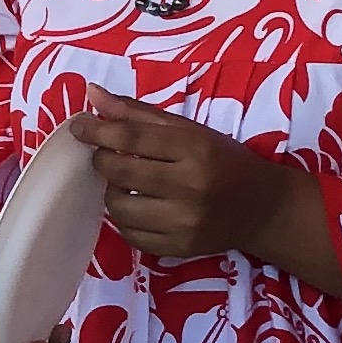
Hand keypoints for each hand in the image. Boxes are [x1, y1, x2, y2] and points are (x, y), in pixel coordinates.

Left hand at [78, 104, 316, 267]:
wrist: (262, 208)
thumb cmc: (224, 160)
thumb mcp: (189, 129)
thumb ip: (139, 114)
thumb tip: (92, 94)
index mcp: (194, 148)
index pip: (131, 139)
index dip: (97, 131)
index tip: (79, 126)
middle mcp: (189, 186)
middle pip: (120, 173)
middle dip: (103, 160)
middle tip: (106, 155)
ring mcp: (184, 222)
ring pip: (119, 208)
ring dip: (112, 193)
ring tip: (125, 184)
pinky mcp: (179, 248)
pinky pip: (131, 236)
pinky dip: (125, 220)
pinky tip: (138, 207)